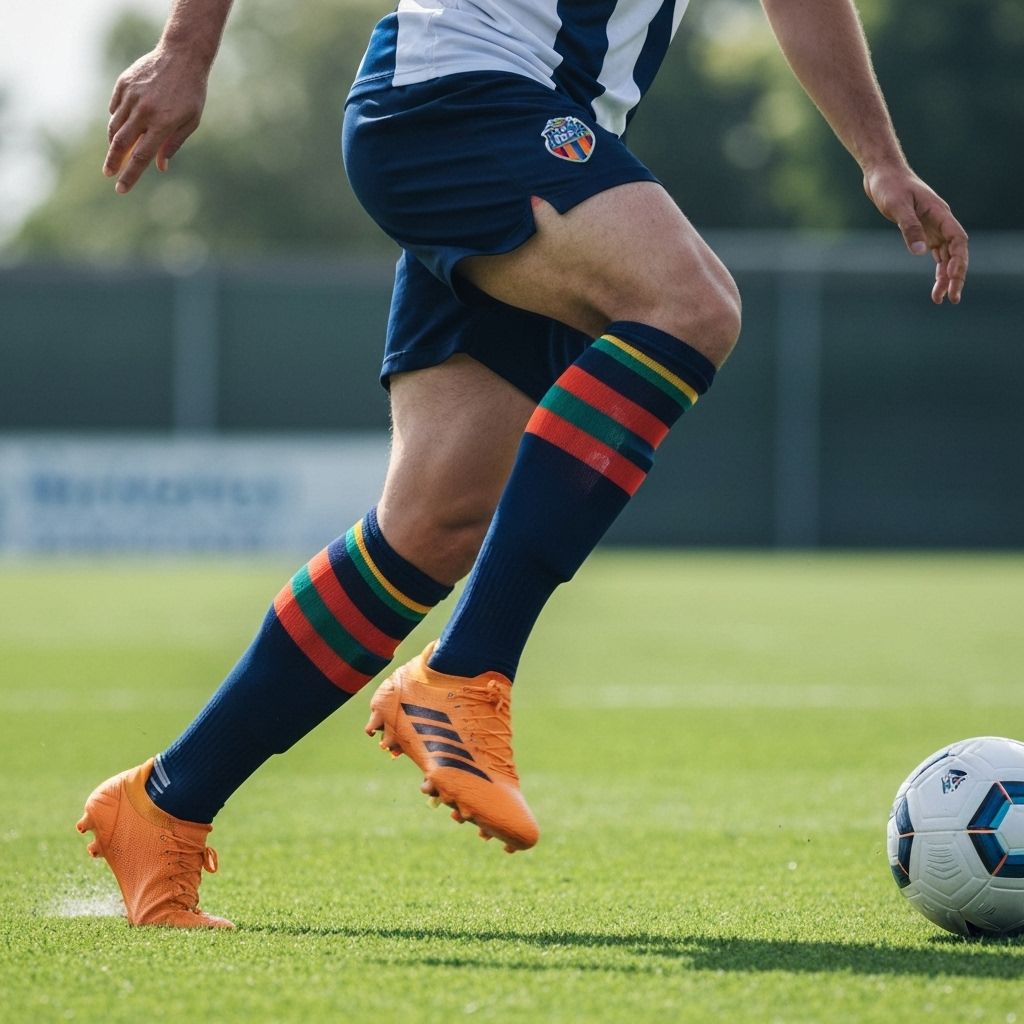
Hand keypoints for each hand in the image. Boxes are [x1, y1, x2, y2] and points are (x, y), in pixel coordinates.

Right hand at [104, 45, 208, 193]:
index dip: (130, 175)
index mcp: (162, 124)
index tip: (121, 189)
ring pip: (115, 125)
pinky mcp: (124, 83)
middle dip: (113, 162)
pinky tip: (123, 125)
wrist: (182, 56)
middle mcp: (144, 111)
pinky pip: (115, 107)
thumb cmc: (191, 93)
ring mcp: (132, 96)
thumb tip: (159, 166)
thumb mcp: (190, 121)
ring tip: (116, 152)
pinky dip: (116, 119)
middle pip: (121, 143)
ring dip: (114, 142)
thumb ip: (173, 144)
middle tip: (108, 174)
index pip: (141, 157)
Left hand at [863, 163, 968, 304]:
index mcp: (940, 214)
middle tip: (951, 298)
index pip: (958, 240)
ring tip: (940, 299)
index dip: (958, 260)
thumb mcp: (897, 206)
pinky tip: (936, 284)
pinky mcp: (922, 230)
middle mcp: (941, 222)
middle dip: (955, 276)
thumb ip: (910, 228)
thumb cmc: (890, 186)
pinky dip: (936, 268)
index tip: (952, 277)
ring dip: (945, 276)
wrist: (882, 174)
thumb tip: (920, 252)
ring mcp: (933, 227)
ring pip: (946, 256)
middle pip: (956, 253)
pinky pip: (935, 253)